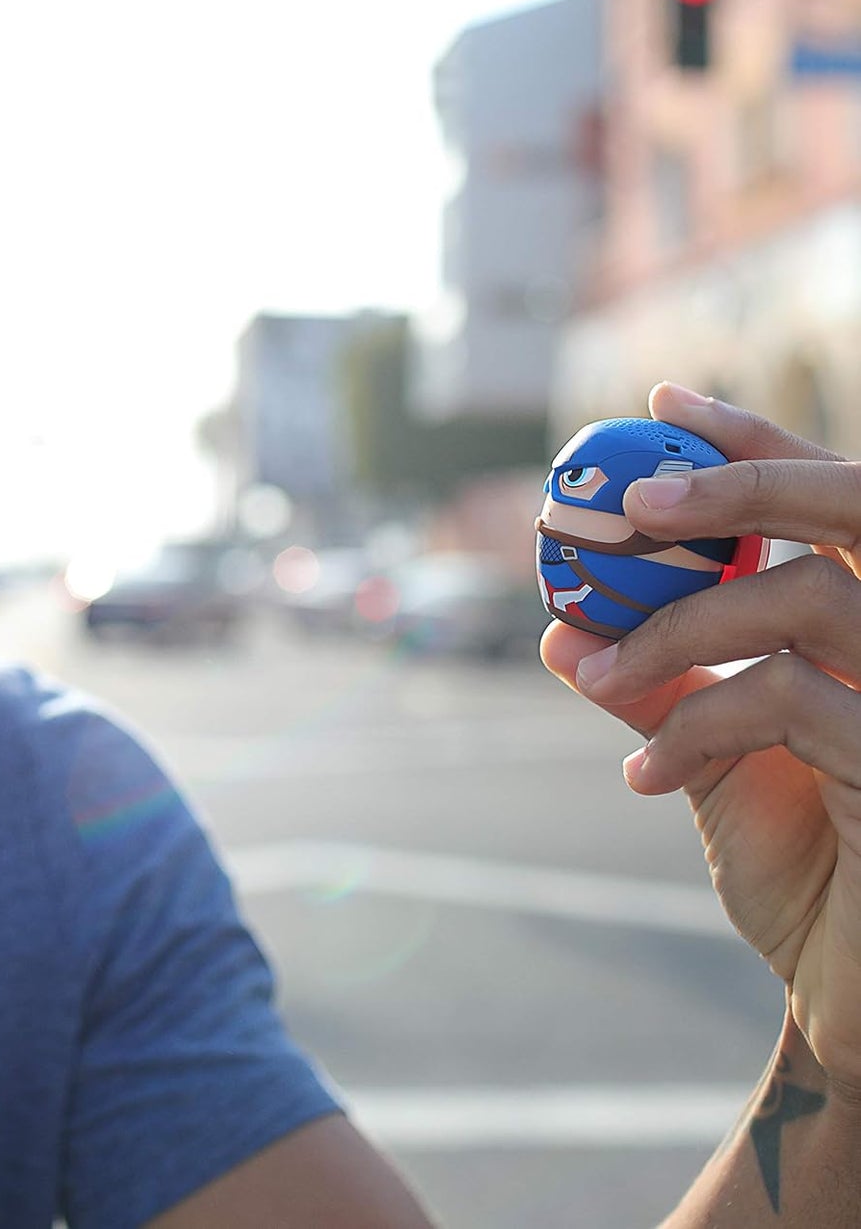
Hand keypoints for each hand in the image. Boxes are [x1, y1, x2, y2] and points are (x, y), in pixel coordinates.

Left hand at [541, 382, 860, 1092]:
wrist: (846, 990)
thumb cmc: (798, 866)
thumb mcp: (703, 759)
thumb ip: (650, 687)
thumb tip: (559, 628)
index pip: (833, 506)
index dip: (759, 443)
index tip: (664, 401)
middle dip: (747, 482)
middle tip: (637, 498)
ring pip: (812, 596)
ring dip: (681, 627)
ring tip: (600, 673)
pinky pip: (790, 699)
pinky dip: (693, 723)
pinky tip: (642, 775)